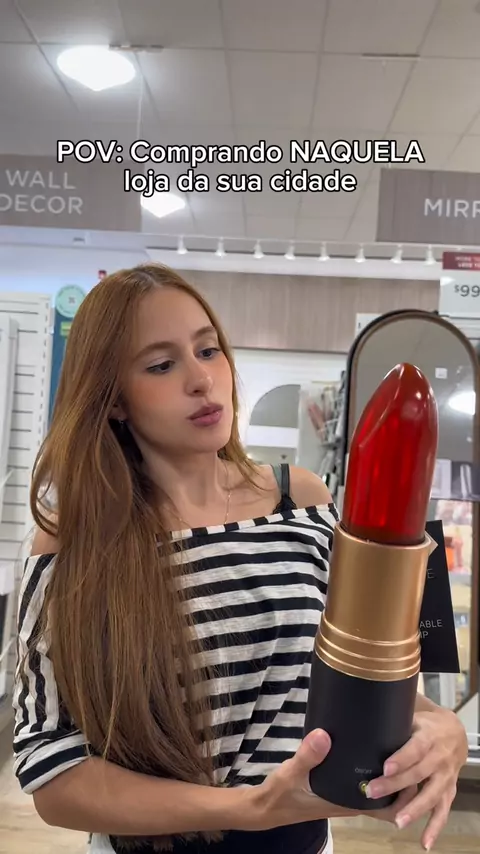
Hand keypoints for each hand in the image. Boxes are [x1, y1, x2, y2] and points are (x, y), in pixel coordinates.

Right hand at [245, 729, 404, 831]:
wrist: (267, 806)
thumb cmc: (282, 794)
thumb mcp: (292, 773)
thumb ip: (307, 755)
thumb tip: (324, 735)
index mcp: (348, 802)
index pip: (389, 808)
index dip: (407, 793)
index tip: (415, 767)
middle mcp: (351, 801)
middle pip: (390, 798)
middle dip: (405, 780)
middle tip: (412, 749)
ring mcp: (344, 795)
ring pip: (378, 790)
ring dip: (391, 775)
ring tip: (396, 745)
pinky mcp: (336, 788)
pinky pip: (363, 783)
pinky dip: (372, 771)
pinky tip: (370, 749)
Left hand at [362, 707, 467, 849]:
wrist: (454, 732)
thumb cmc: (424, 723)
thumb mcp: (412, 716)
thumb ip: (392, 723)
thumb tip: (359, 723)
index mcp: (429, 736)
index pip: (416, 748)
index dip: (402, 758)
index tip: (386, 768)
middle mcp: (439, 758)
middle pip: (418, 773)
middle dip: (395, 785)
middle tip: (373, 792)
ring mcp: (446, 776)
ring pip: (431, 795)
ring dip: (415, 810)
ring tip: (398, 822)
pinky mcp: (448, 790)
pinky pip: (442, 811)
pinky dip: (435, 828)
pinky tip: (424, 843)